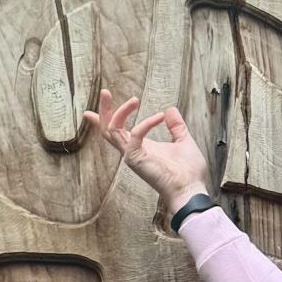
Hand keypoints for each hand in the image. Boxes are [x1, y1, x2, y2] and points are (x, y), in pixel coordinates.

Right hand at [83, 92, 211, 211]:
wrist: (191, 190)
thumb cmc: (188, 172)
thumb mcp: (183, 142)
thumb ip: (176, 127)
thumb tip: (170, 110)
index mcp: (140, 147)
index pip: (116, 132)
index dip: (103, 120)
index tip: (90, 111)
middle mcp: (132, 151)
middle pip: (107, 129)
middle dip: (104, 110)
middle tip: (105, 91)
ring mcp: (131, 156)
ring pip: (113, 130)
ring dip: (121, 111)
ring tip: (135, 99)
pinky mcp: (135, 159)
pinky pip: (134, 134)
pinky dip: (146, 123)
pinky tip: (160, 117)